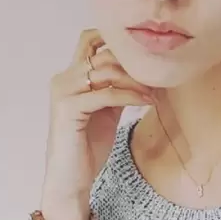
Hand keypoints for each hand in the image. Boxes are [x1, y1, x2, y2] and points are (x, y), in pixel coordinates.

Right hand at [40, 28, 154, 219]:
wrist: (71, 179)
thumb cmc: (88, 146)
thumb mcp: (107, 109)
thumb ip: (118, 87)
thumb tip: (146, 70)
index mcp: (70, 75)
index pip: (90, 39)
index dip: (117, 42)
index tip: (145, 57)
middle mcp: (63, 78)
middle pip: (104, 55)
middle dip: (134, 66)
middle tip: (157, 77)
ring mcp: (63, 92)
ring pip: (106, 72)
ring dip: (135, 81)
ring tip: (154, 92)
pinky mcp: (67, 108)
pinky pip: (106, 94)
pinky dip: (130, 96)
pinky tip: (147, 102)